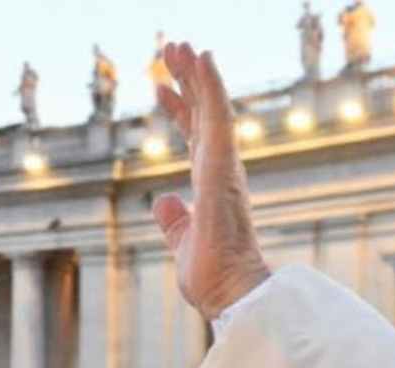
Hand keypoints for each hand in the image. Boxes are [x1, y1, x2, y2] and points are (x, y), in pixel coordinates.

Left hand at [151, 43, 269, 320]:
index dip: (177, 112)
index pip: (193, 140)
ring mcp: (224, 168)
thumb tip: (163, 201)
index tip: (160, 88)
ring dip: (195, 74)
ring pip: (210, 109)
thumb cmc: (214, 279)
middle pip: (202, 116)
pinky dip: (211, 87)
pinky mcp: (223, 169)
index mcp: (211, 188)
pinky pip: (218, 119)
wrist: (234, 295)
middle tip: (170, 49)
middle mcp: (221, 172)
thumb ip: (174, 222)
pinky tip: (202, 58)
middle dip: (186, 81)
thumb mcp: (182, 244)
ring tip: (178, 44)